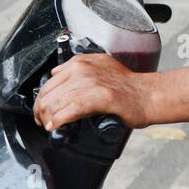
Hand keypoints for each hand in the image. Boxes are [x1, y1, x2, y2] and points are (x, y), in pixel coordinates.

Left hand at [32, 53, 152, 131]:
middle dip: (41, 110)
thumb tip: (56, 73)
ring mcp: (90, 83)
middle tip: (42, 121)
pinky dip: (59, 121)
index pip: (49, 82)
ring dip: (48, 118)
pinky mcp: (99, 98)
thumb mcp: (101, 65)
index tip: (42, 109)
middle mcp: (83, 70)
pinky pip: (68, 111)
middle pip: (49, 93)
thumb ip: (79, 67)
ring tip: (49, 125)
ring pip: (56, 103)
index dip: (42, 99)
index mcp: (81, 62)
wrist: (148, 95)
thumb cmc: (128, 85)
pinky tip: (56, 126)